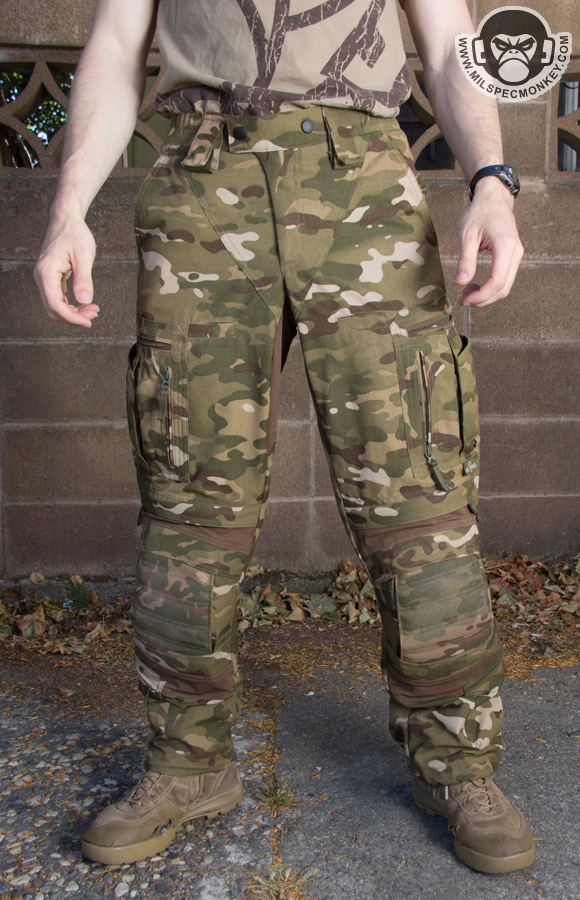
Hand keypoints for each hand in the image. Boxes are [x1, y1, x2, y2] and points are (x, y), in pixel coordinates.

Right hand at [34, 219, 99, 327]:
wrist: (66, 220)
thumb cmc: (75, 234)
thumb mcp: (84, 255)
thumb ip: (83, 279)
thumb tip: (84, 301)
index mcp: (46, 272)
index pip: (55, 304)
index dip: (71, 317)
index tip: (88, 321)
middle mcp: (41, 277)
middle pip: (53, 309)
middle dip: (73, 317)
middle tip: (94, 314)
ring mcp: (44, 278)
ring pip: (54, 305)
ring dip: (72, 312)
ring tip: (92, 310)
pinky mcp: (50, 278)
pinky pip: (57, 298)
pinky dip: (70, 305)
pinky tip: (85, 304)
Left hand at [454, 177, 523, 306]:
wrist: (493, 199)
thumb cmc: (480, 213)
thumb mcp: (467, 235)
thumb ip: (465, 260)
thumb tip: (460, 283)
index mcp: (505, 246)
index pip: (497, 282)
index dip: (481, 296)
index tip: (463, 299)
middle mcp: (515, 253)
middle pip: (503, 289)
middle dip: (482, 299)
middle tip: (462, 299)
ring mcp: (516, 255)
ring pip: (505, 287)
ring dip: (486, 295)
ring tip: (467, 292)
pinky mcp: (513, 257)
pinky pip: (505, 279)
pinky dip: (491, 288)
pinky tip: (476, 286)